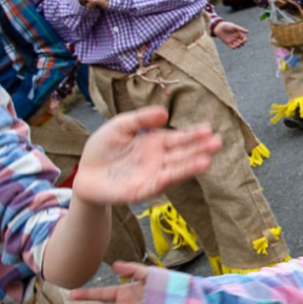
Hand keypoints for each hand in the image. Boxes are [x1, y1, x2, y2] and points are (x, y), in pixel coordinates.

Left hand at [73, 106, 221, 205]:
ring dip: (191, 166)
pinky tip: (178, 173)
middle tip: (217, 143)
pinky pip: (157, 184)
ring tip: (207, 160)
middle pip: (183, 154)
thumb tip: (164, 112)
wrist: (84, 174)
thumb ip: (140, 119)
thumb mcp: (120, 126)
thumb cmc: (102, 149)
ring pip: (175, 170)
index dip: (194, 135)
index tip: (209, 129)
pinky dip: (168, 179)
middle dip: (200, 149)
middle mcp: (159, 160)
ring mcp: (152, 176)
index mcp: (155, 144)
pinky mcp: (142, 190)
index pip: (179, 139)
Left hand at [213, 20, 247, 48]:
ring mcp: (232, 41)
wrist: (218, 27)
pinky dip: (234, 48)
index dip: (245, 40)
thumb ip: (240, 29)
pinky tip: (233, 46)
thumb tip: (248, 32)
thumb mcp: (234, 26)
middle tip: (239, 42)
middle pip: (242, 43)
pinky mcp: (227, 43)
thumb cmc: (226, 25)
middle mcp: (236, 38)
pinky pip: (232, 47)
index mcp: (238, 34)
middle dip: (242, 44)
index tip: (244, 40)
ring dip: (238, 46)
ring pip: (237, 46)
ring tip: (236, 44)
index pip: (244, 39)